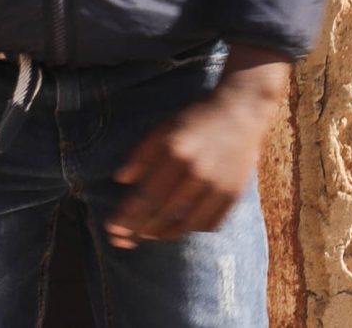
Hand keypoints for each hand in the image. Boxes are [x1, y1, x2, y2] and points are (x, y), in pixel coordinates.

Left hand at [106, 45, 290, 247]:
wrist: (239, 111)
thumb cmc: (194, 118)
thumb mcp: (162, 128)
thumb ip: (141, 154)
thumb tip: (121, 180)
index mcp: (175, 153)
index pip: (146, 195)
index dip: (128, 216)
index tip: (112, 230)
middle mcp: (197, 172)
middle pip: (163, 213)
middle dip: (139, 229)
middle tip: (124, 240)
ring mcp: (218, 186)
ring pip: (186, 224)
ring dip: (164, 234)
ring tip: (147, 235)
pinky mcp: (234, 194)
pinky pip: (210, 223)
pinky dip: (192, 229)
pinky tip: (179, 227)